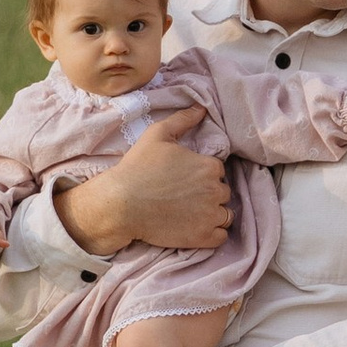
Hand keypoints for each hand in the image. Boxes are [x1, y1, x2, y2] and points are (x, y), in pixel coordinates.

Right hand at [54, 104, 232, 256]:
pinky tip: (197, 228)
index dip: (202, 174)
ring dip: (214, 213)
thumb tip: (201, 108)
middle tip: (186, 197)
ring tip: (193, 213)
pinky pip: (221, 236)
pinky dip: (213, 233)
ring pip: (225, 215)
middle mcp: (216, 190)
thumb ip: (183, 119)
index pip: (216, 171)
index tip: (186, 179)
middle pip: (222, 192)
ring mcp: (211, 216)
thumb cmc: (138, 167)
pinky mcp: (203, 237)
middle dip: (208, 193)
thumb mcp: (157, 134)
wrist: (121, 204)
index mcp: (209, 166)